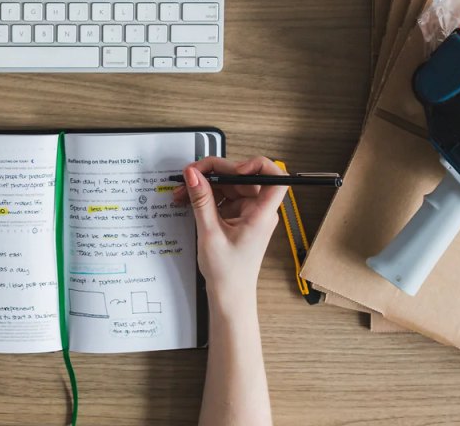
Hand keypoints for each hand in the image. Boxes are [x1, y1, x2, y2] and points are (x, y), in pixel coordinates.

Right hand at [172, 156, 286, 306]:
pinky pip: (223, 196)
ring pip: (229, 184)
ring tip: (183, 191)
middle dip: (214, 172)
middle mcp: (258, 210)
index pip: (275, 177)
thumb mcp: (210, 233)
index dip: (257, 165)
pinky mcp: (237, 216)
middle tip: (190, 175)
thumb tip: (193, 174)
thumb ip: (201, 200)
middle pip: (242, 176)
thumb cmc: (228, 273)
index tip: (233, 167)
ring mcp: (248, 212)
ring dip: (205, 185)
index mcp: (261, 214)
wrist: (229, 295)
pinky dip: (206, 196)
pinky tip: (189, 199)